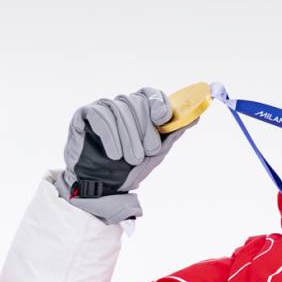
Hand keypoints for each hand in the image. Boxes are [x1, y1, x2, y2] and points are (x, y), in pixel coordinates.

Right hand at [55, 87, 195, 223]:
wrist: (101, 187)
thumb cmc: (129, 168)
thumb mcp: (156, 152)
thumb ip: (172, 133)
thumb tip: (196, 117)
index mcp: (140, 110)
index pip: (150, 94)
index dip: (158, 103)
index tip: (162, 119)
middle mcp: (122, 105)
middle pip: (136, 102)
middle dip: (144, 129)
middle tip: (147, 152)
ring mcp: (103, 108)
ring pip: (119, 109)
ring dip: (129, 137)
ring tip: (131, 159)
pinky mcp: (85, 114)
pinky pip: (101, 116)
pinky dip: (111, 136)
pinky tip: (115, 155)